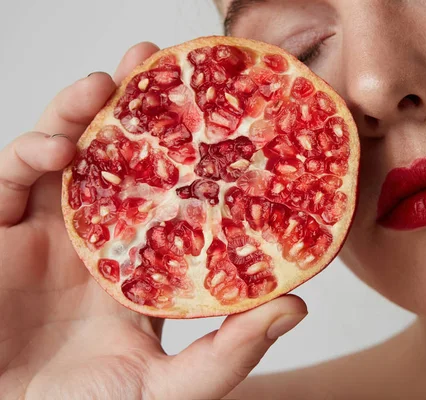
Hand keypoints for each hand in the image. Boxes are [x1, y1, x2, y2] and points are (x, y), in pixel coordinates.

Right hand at [0, 42, 306, 399]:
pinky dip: (28, 151)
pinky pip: (9, 177)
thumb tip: (297, 306)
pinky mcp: (1, 231)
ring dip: (82, 111)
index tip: (222, 114)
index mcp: (145, 260)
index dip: (193, 152)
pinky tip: (58, 146)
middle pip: (120, 156)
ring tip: (108, 84)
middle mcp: (101, 235)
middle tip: (158, 62)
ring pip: (67, 152)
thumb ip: (229, 353)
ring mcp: (48, 230)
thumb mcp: (169, 389)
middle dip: (136, 107)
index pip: (174, 192)